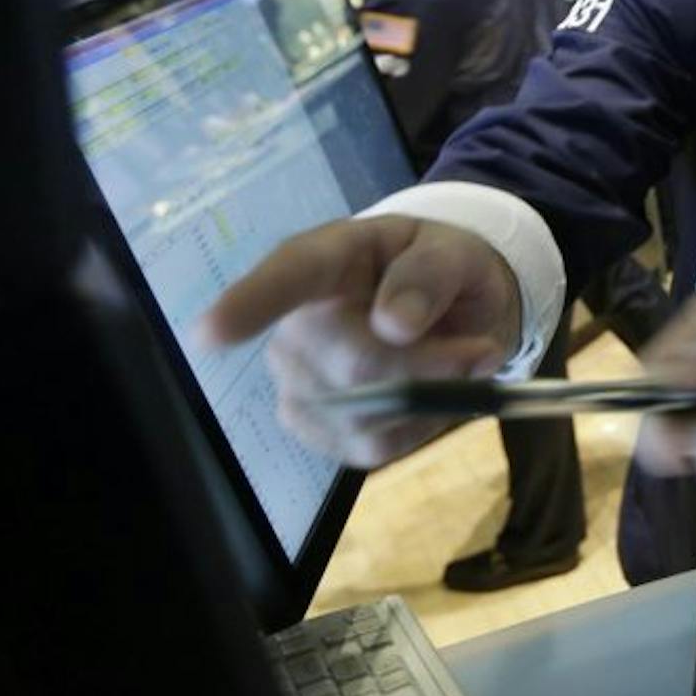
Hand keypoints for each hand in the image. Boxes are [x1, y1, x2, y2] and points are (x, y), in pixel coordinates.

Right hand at [199, 217, 521, 466]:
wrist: (452, 307)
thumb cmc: (442, 268)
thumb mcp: (456, 251)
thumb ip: (433, 273)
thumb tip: (394, 322)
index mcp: (324, 259)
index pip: (284, 279)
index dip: (248, 305)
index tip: (211, 334)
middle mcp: (295, 324)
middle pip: (352, 364)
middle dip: (430, 366)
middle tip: (484, 350)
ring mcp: (299, 382)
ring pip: (364, 414)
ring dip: (432, 398)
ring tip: (460, 360)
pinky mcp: (320, 430)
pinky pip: (375, 444)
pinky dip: (421, 426)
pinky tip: (430, 393)